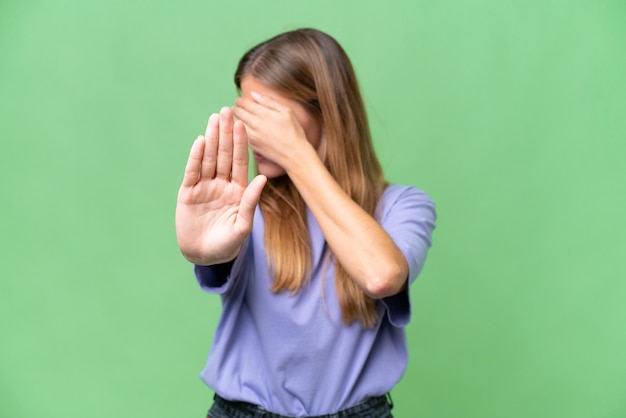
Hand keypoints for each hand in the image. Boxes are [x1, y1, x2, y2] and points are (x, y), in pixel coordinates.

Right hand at [175, 107, 266, 264]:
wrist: (205, 257)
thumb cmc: (228, 244)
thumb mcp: (243, 225)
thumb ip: (250, 202)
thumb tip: (262, 178)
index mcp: (238, 190)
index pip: (240, 162)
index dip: (241, 143)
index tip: (244, 124)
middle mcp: (221, 184)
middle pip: (224, 154)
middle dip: (226, 133)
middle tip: (227, 110)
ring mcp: (204, 187)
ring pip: (209, 159)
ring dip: (212, 138)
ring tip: (214, 119)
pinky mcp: (188, 193)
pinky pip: (193, 172)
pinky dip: (196, 157)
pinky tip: (200, 141)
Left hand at [233, 92, 312, 169]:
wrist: (294, 154)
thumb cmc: (293, 132)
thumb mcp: (286, 111)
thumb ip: (269, 101)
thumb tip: (253, 94)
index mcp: (264, 113)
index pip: (244, 103)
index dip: (240, 100)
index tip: (239, 101)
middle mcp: (255, 123)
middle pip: (237, 112)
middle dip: (235, 108)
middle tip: (235, 107)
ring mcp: (252, 135)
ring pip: (235, 123)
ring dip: (234, 118)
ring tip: (236, 117)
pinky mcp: (251, 145)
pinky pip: (238, 134)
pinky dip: (236, 129)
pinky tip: (239, 128)